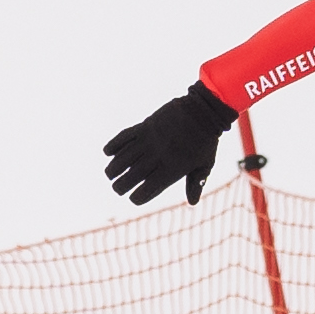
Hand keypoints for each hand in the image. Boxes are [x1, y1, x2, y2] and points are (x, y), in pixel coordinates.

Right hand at [102, 84, 240, 206]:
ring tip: (110, 174)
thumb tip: (192, 203)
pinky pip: (124, 137)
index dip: (137, 197)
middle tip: (118, 188)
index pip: (146, 190)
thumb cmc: (206, 140)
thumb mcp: (205, 164)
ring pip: (123, 158)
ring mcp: (149, 140)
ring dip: (113, 169)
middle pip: (131, 177)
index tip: (135, 197)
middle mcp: (158, 157)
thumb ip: (195, 183)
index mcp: (172, 170)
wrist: (202, 110)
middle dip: (120, 187)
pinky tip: (108, 152)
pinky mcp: (144, 126)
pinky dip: (113, 145)